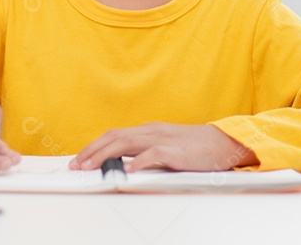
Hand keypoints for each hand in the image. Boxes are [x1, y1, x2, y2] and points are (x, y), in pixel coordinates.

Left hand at [69, 123, 257, 172]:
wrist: (223, 143)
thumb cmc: (197, 147)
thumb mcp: (167, 146)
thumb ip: (147, 152)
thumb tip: (124, 163)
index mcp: (149, 130)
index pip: (114, 134)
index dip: (94, 146)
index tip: (81, 158)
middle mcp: (151, 131)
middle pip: (114, 136)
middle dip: (92, 150)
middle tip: (77, 165)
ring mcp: (162, 139)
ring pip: (125, 142)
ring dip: (105, 155)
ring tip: (91, 167)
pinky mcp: (174, 151)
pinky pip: (151, 155)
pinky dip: (136, 162)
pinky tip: (125, 170)